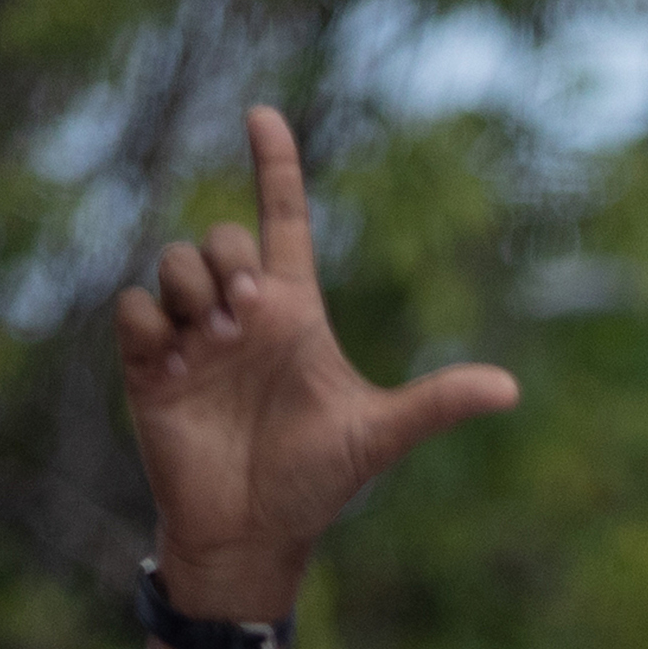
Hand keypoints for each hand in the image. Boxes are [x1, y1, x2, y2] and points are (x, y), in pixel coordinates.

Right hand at [112, 107, 518, 617]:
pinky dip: (153, 323)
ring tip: (215, 345)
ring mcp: (192, 337)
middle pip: (222, 234)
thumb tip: (512, 388)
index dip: (275, 165)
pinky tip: (177, 363)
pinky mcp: (150, 364)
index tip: (263, 114)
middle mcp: (240, 314)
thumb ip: (437, 404)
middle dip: (231, 259)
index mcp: (294, 313)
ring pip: (174, 259)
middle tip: (249, 318)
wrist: (253, 534)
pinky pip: (135, 308)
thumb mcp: (378, 436)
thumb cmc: (316, 481)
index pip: (283, 219)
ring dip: (194, 289)